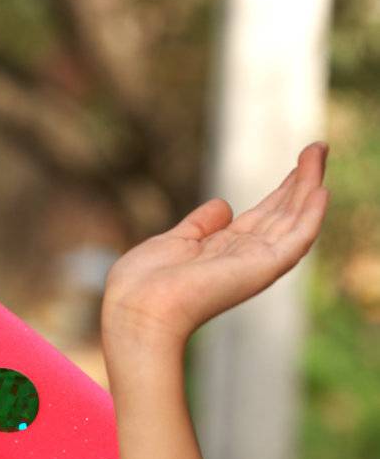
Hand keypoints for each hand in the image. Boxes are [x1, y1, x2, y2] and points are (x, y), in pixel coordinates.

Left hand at [100, 141, 330, 346]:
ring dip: (309, 186)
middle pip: (281, 216)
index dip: (280, 192)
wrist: (137, 311)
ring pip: (292, 222)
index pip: (261, 218)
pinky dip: (311, 217)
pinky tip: (321, 190)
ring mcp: (253, 265)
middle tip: (318, 147)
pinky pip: (295, 241)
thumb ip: (200, 225)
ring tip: (319, 151)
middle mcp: (241, 260)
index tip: (297, 164)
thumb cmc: (142, 286)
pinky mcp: (261, 269)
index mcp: (220, 253)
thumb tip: (225, 207)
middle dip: (301, 182)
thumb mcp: (172, 243)